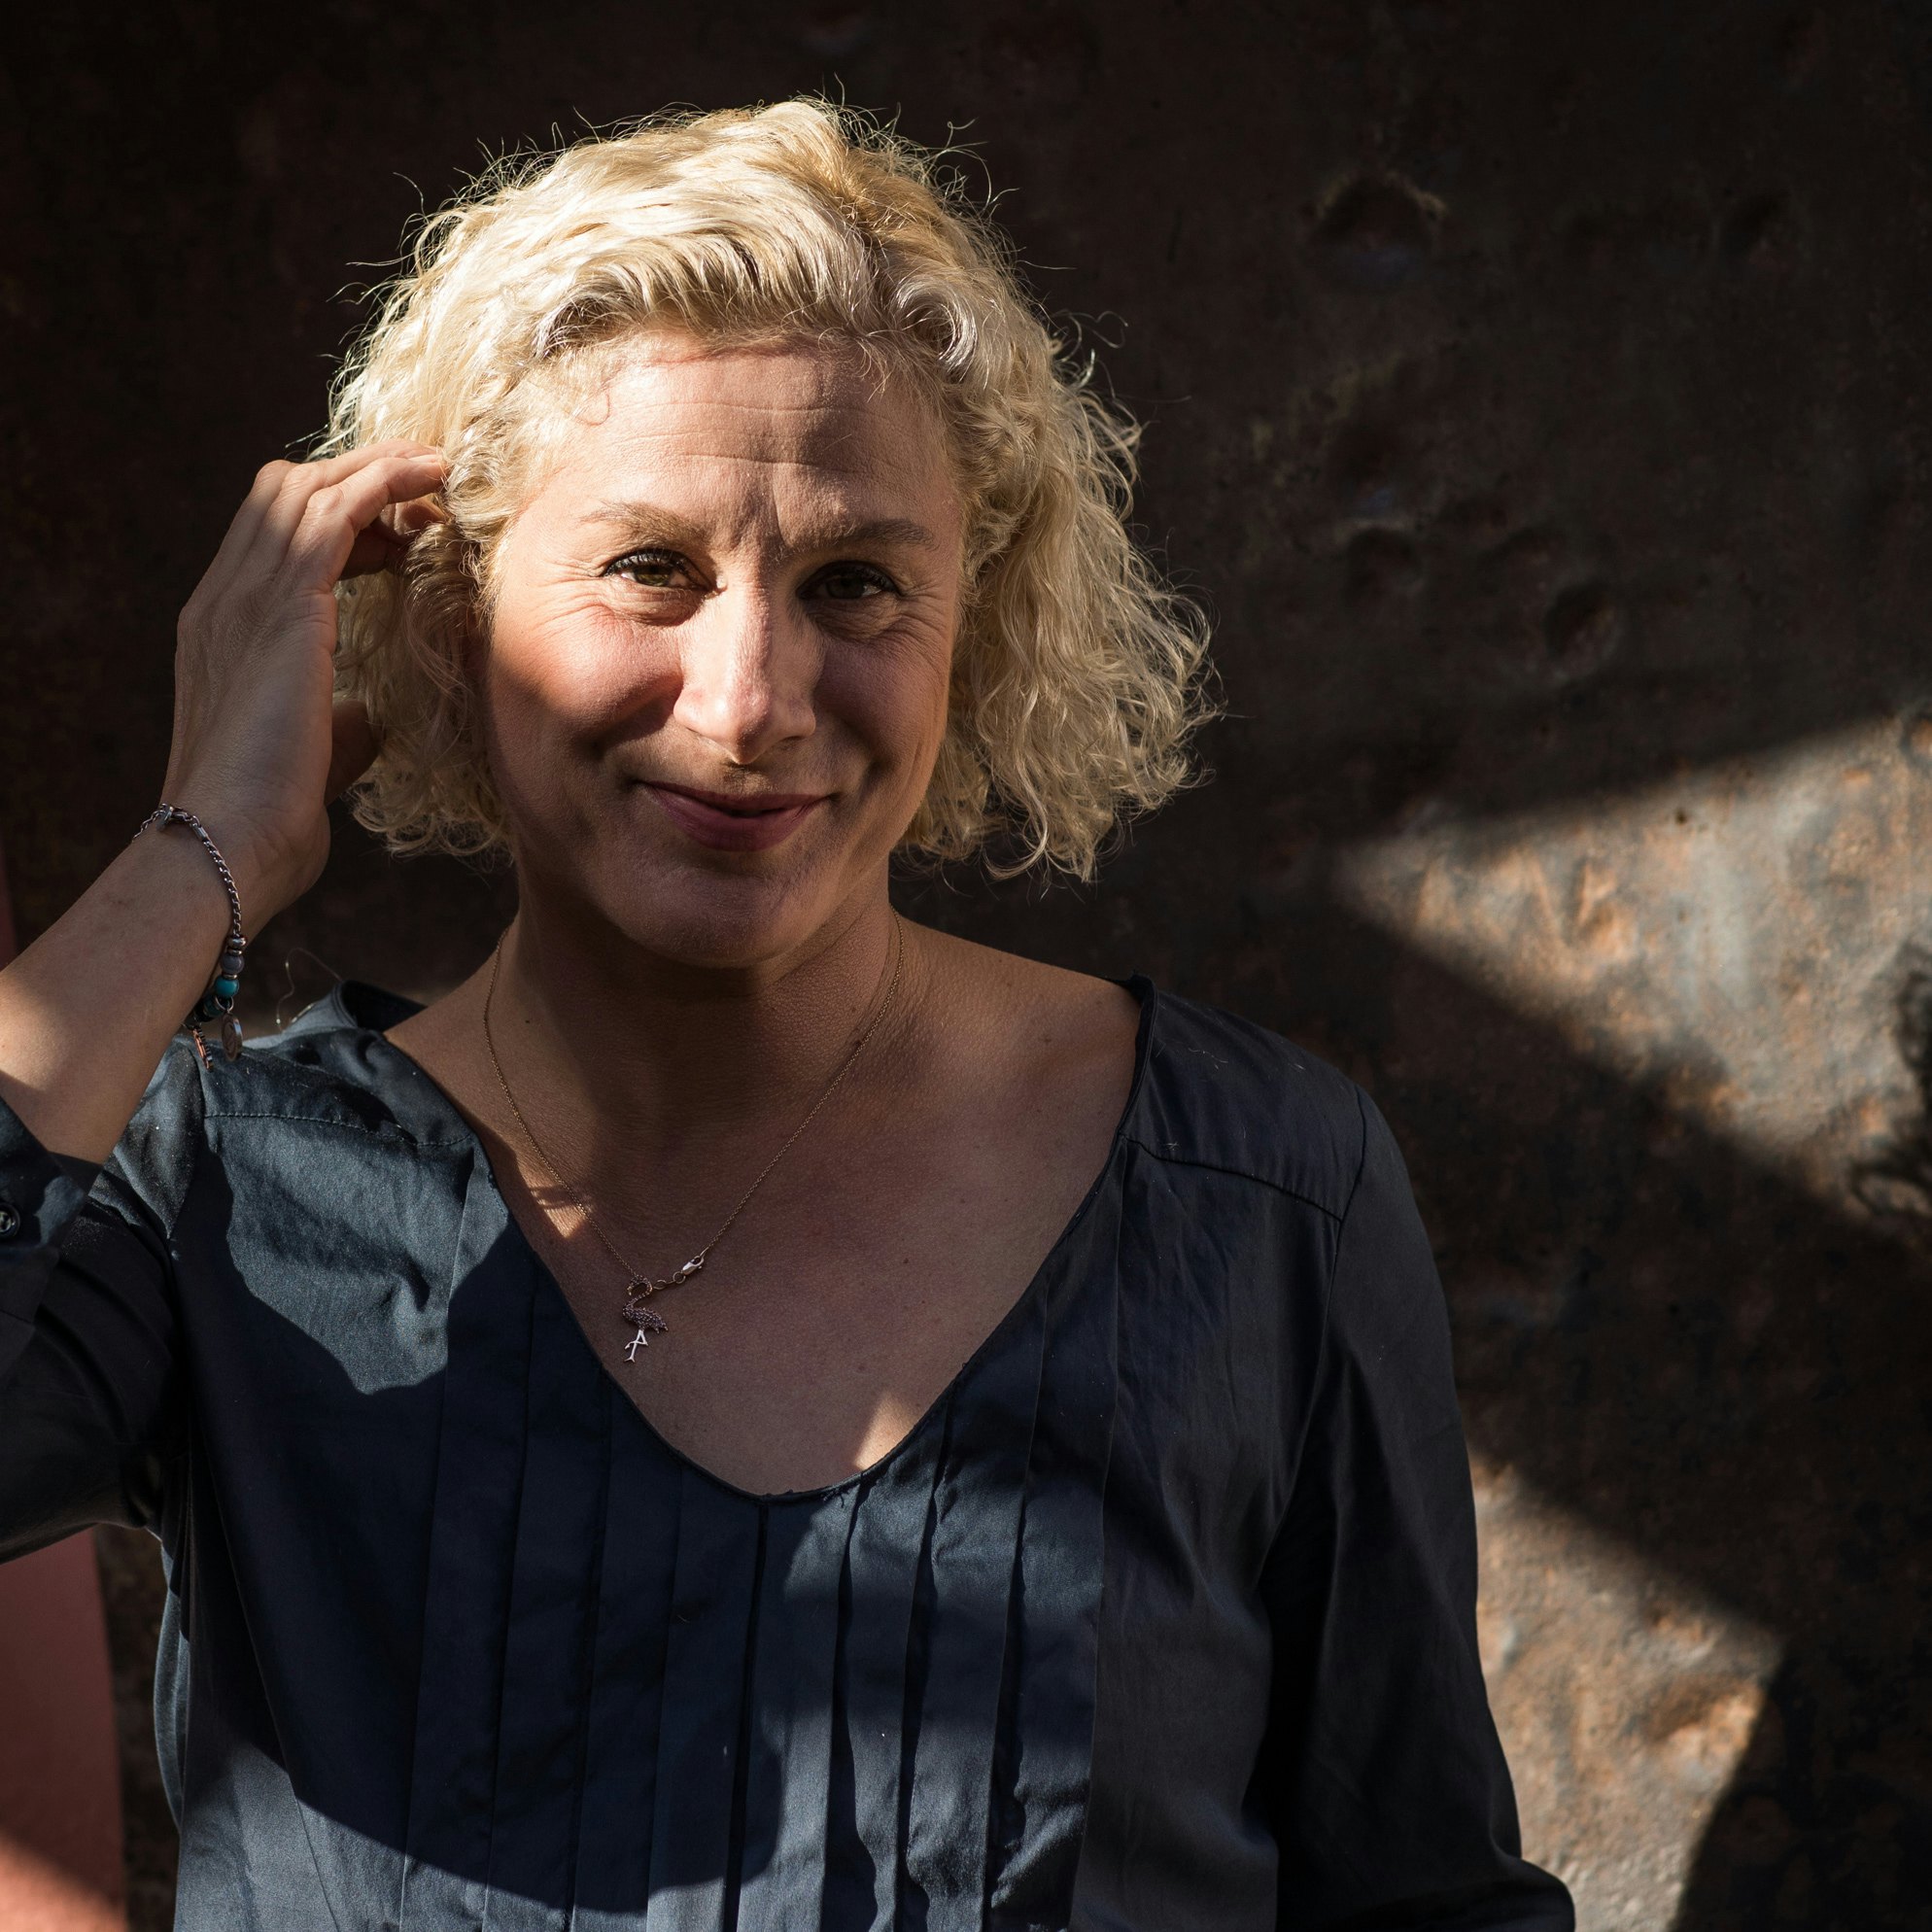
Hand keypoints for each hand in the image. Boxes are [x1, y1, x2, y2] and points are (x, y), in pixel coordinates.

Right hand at [161, 442, 447, 922]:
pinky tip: (427, 482)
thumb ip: (336, 721)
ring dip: (376, 469)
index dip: (342, 520)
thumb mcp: (313, 751)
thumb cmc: (273, 812)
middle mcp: (226, 599)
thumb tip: (368, 716)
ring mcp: (246, 597)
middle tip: (427, 483)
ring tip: (436, 466)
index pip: (274, 538)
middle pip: (285, 494)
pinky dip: (382, 484)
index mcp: (225, 629)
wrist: (231, 838)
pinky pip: (333, 513)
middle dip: (357, 478)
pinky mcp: (283, 605)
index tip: (405, 532)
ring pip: (307, 490)